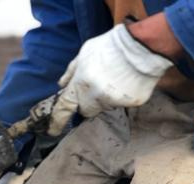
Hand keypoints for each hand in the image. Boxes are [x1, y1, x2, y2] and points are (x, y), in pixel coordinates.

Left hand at [48, 23, 173, 135]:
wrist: (141, 44)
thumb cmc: (110, 46)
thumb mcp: (85, 52)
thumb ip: (72, 71)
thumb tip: (61, 84)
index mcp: (80, 84)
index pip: (64, 107)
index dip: (57, 120)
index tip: (53, 130)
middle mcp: (95, 96)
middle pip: (86, 110)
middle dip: (88, 102)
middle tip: (98, 85)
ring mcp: (113, 101)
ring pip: (104, 106)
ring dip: (106, 97)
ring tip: (116, 78)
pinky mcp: (130, 103)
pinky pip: (123, 103)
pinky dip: (124, 94)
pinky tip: (128, 80)